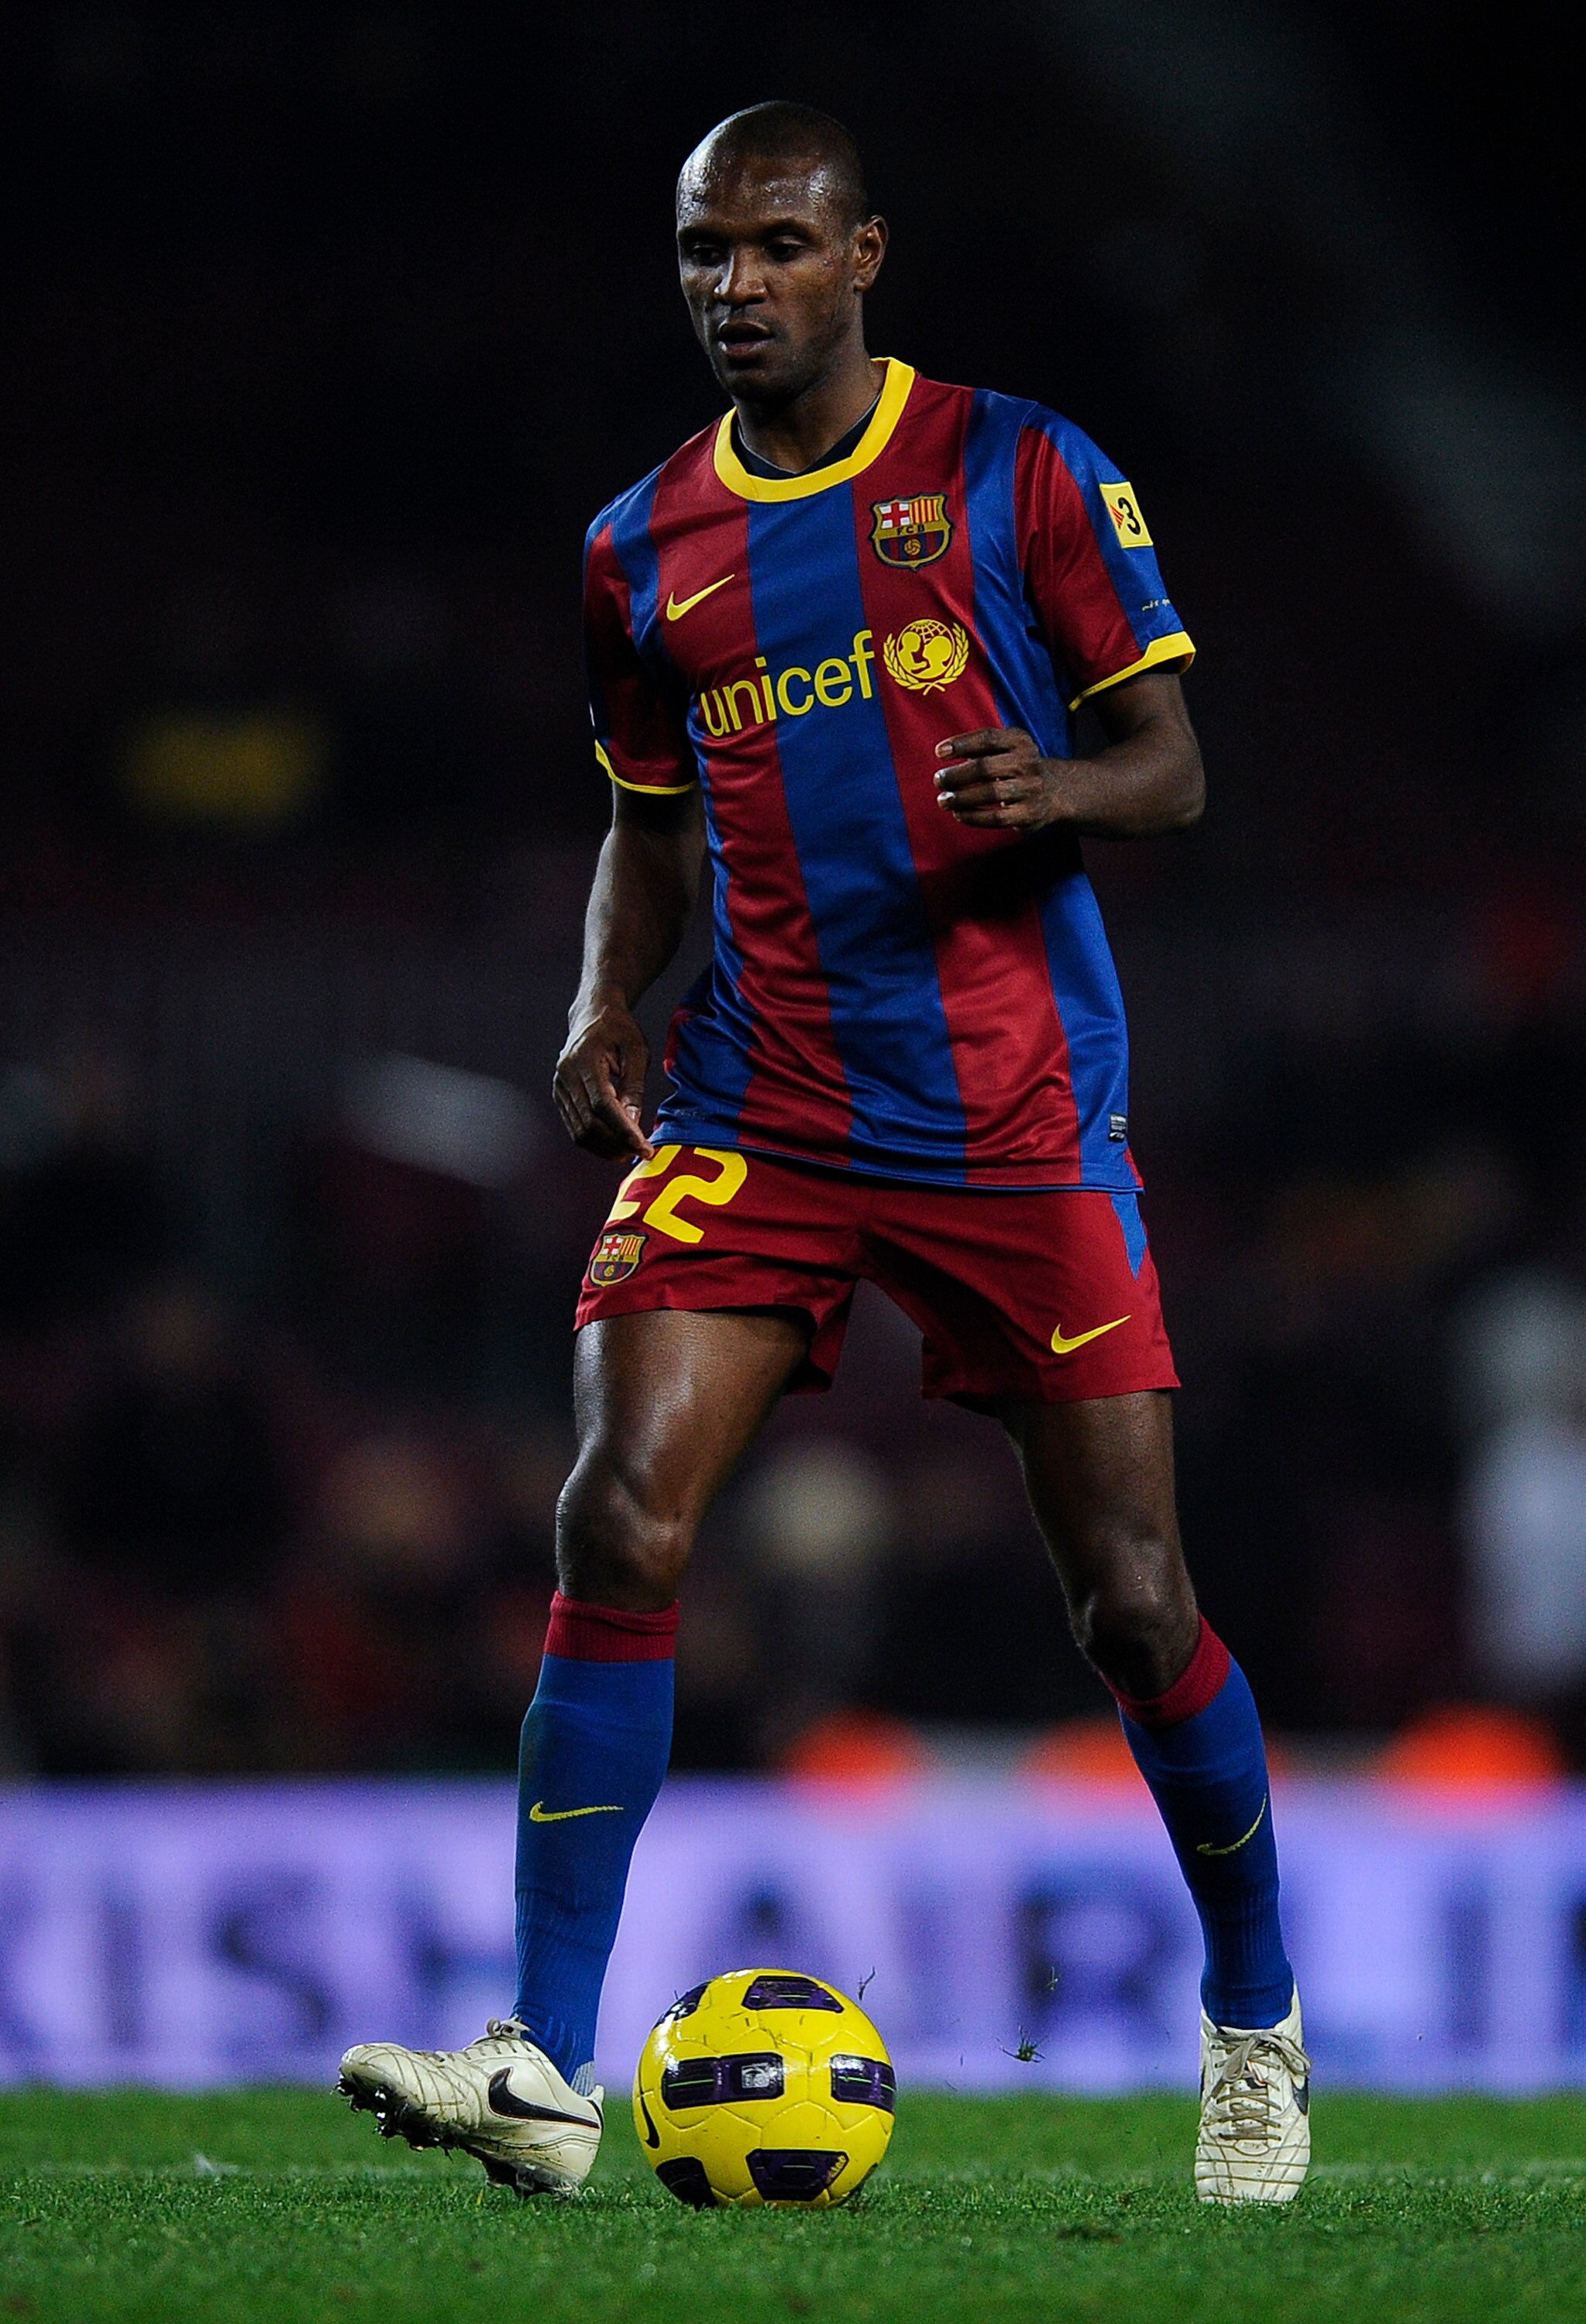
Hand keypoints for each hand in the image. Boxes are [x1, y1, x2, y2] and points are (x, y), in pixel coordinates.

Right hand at [554, 997, 654, 1159]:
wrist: (593, 1015)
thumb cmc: (619, 1030)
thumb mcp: (637, 1051)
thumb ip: (634, 1086)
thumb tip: (633, 1122)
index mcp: (584, 1059)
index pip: (602, 1105)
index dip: (623, 1130)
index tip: (644, 1148)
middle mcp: (565, 1075)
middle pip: (588, 1124)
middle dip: (616, 1144)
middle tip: (642, 1151)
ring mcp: (559, 1088)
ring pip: (579, 1132)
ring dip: (606, 1148)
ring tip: (630, 1151)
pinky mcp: (560, 1097)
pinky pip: (575, 1127)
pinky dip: (596, 1141)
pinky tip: (615, 1143)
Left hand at [933, 727, 1064, 830]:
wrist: (1059, 790)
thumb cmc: (1018, 766)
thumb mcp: (1008, 747)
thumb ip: (980, 746)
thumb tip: (944, 752)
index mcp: (1020, 741)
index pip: (988, 738)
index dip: (961, 744)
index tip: (938, 753)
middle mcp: (1028, 763)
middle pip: (985, 768)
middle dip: (956, 775)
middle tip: (939, 780)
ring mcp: (1030, 790)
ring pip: (990, 793)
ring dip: (961, 798)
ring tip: (943, 800)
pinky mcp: (1028, 814)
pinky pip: (996, 818)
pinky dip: (973, 816)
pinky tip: (959, 814)